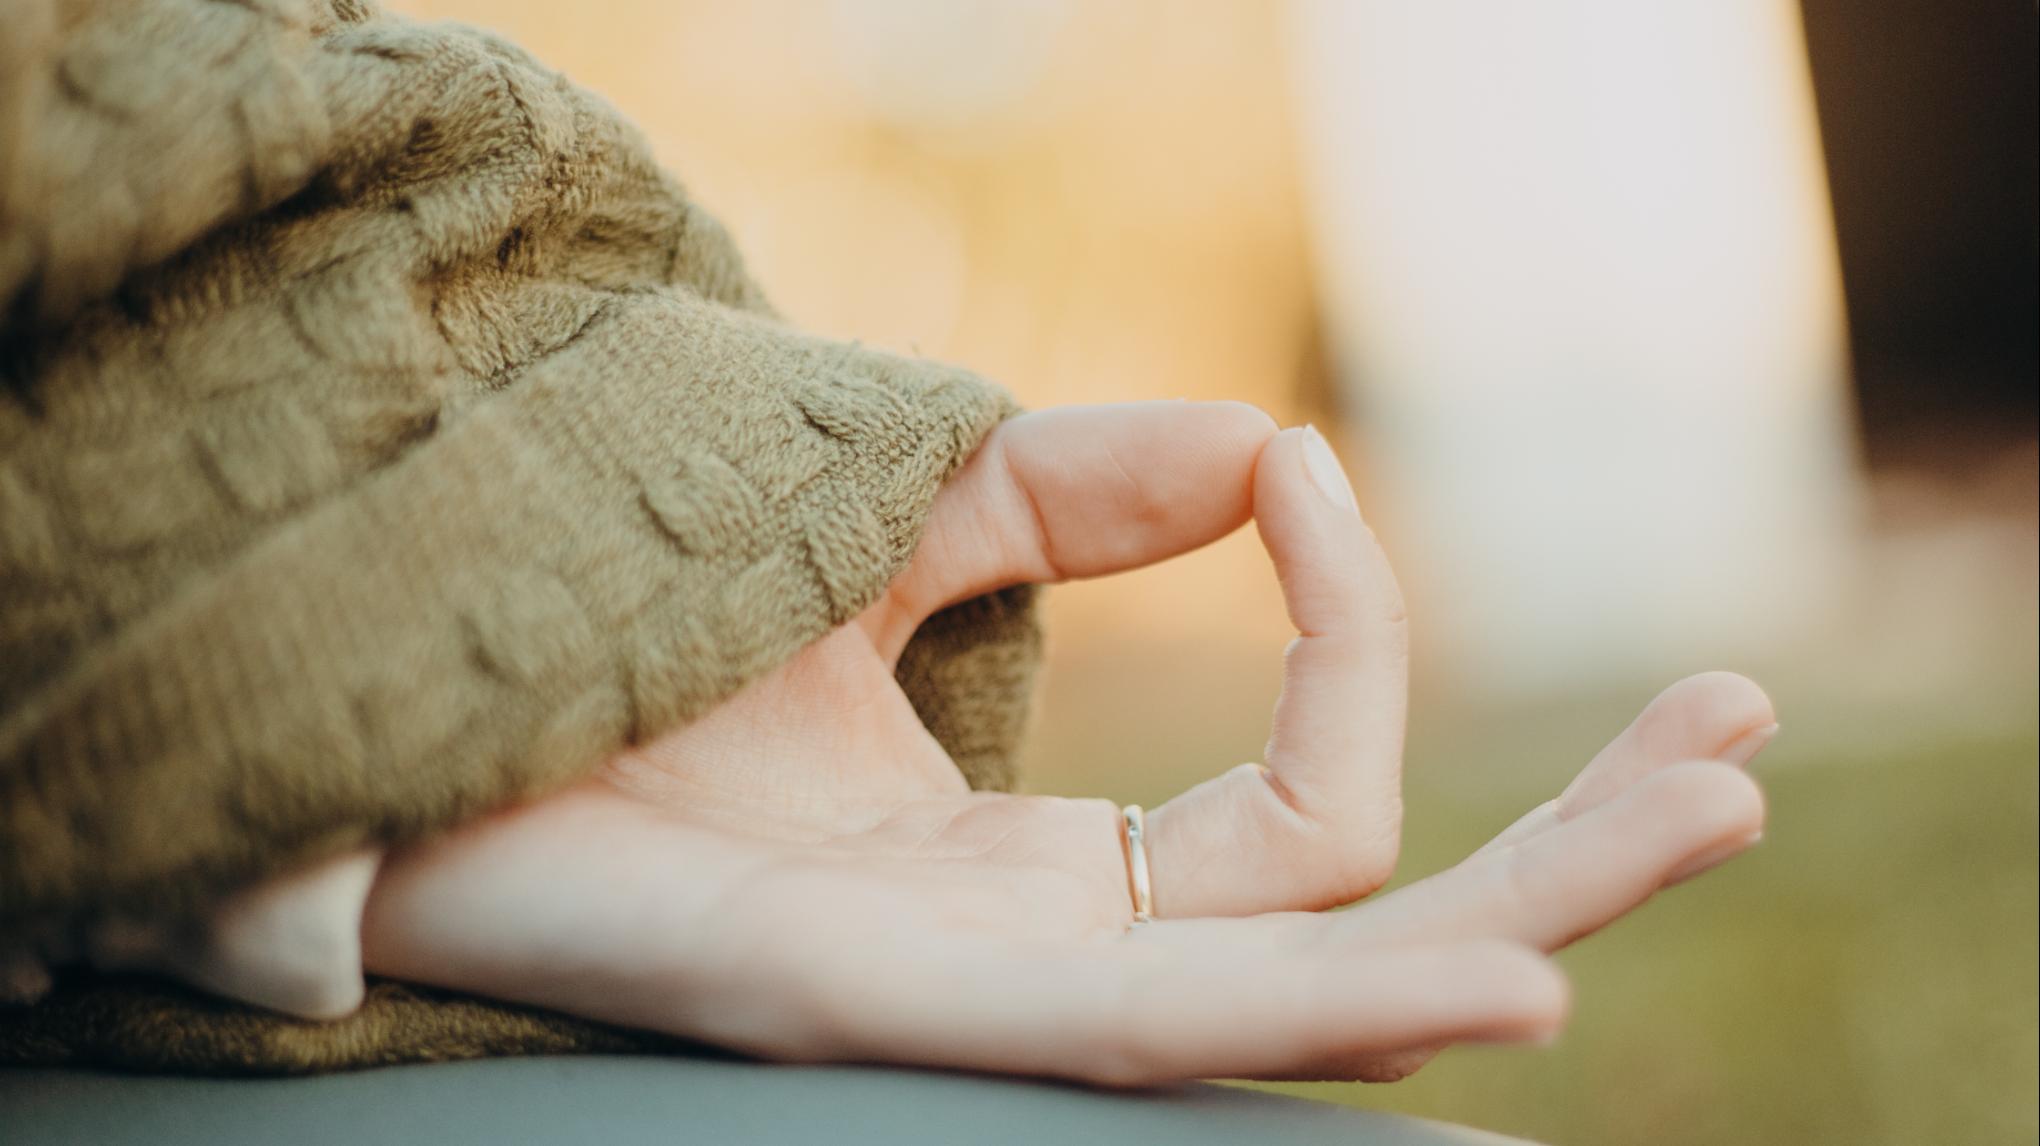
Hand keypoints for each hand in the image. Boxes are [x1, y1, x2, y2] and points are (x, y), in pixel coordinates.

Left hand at [360, 402, 1773, 1083]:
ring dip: (1536, 898)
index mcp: (1058, 872)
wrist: (401, 721)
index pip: (1301, 798)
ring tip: (1710, 802)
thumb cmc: (627, 647)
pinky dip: (1351, 1004)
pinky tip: (1519, 973)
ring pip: (1322, 991)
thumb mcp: (897, 521)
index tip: (1304, 469)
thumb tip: (1273, 452)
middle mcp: (1056, 961)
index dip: (1347, 626)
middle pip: (1376, 932)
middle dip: (1576, 838)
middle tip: (1741, 738)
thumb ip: (1074, 489)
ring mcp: (992, 1004)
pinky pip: (1171, 1037)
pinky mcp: (910, 1010)